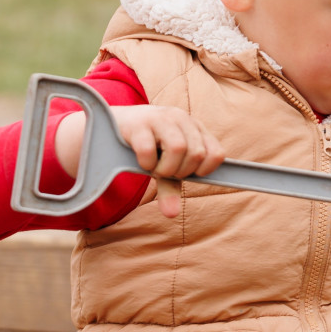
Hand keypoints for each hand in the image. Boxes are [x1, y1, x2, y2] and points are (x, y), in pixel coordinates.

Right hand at [54, 105, 224, 217]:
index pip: (216, 154)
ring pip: (178, 149)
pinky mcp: (139, 123)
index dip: (204, 171)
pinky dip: (146, 163)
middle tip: (164, 170)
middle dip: (180, 171)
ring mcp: (160, 118)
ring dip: (164, 167)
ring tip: (153, 167)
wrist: (114, 126)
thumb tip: (171, 213)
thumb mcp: (162, 167)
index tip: (186, 174)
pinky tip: (140, 159)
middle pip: (196, 154)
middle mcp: (181, 118)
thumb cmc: (146, 147)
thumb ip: (171, 189)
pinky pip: (150, 150)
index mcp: (194, 127)